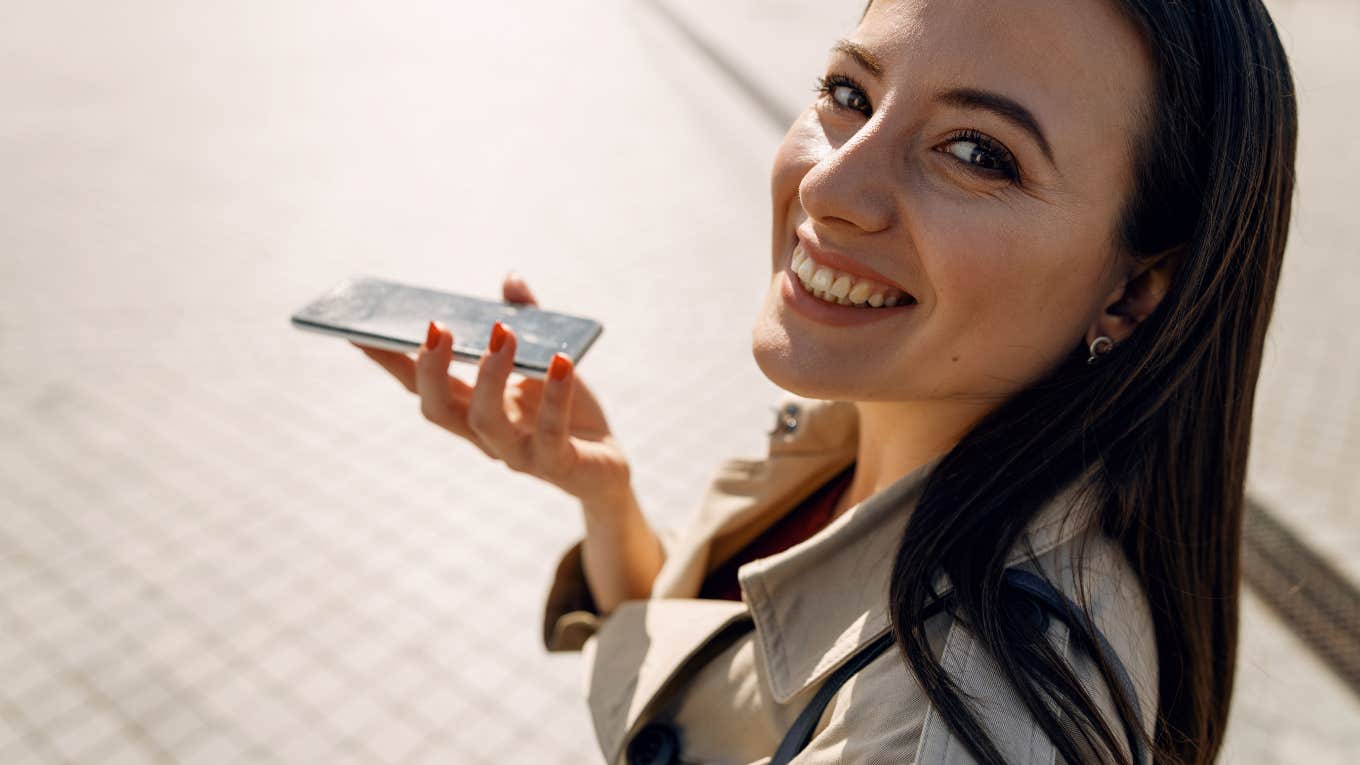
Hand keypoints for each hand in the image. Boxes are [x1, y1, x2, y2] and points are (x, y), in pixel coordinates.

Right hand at [351, 271, 631, 504]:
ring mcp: (518, 452)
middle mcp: (484, 434)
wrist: (605, 465)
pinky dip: (554, 395)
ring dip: (490, 375)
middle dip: (431, 368)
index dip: (388, 362)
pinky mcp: (558, 463)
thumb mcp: (543, 361)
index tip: (356, 331)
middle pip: (439, 409)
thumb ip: (526, 321)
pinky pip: (551, 431)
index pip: (419, 386)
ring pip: (486, 422)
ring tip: (502, 333)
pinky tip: (561, 361)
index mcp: (470, 408)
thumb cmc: (567, 411)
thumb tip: (511, 278)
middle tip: (436, 326)